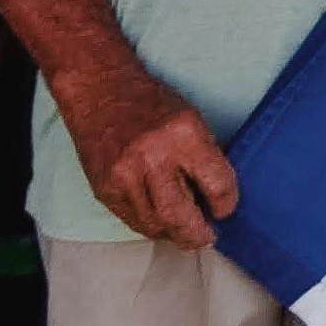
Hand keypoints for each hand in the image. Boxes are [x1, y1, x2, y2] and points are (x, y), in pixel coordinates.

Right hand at [57, 58, 238, 248]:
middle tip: (206, 237)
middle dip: (198, 235)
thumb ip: (204, 157)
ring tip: (182, 229)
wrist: (99, 89)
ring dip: (173, 233)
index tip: (224, 208)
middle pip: (181, 216)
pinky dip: (149, 225)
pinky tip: (158, 218)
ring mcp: (124, 175)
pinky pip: (132, 221)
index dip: (226, 203)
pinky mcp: (104, 188)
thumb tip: (217, 198)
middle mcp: (152, 157)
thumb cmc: (150, 102)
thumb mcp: (191, 119)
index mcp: (184, 134)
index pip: (217, 185)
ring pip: (155, 225)